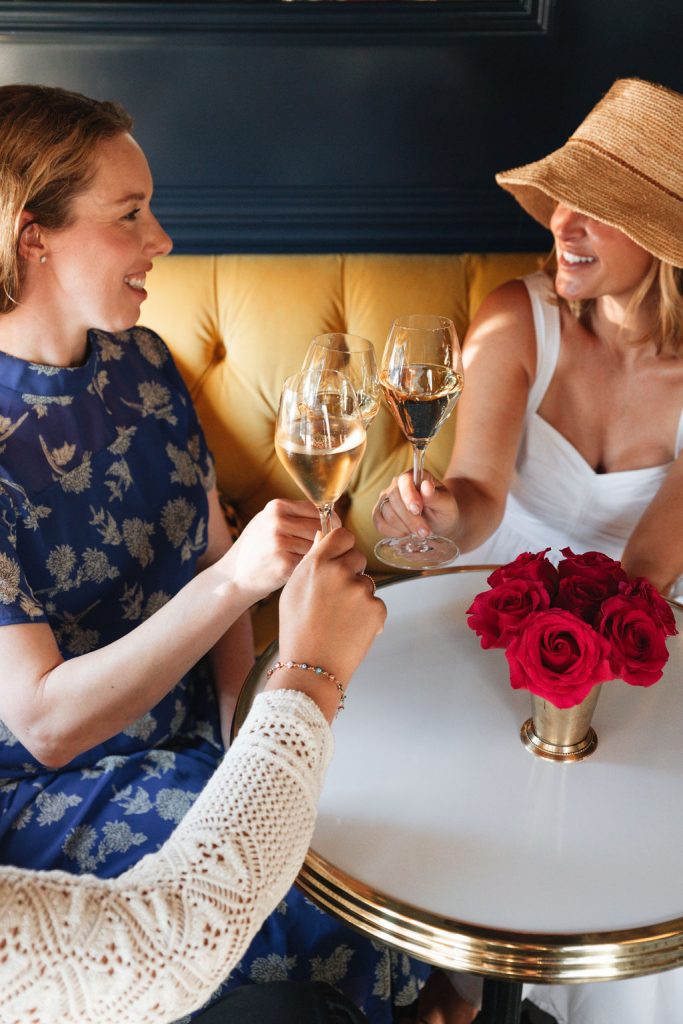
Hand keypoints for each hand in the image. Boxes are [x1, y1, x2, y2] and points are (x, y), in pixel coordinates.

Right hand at [221, 499, 339, 603]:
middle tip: (327, 550)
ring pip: (318, 546)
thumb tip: (331, 516)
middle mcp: (277, 522)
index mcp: (276, 507)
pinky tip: (304, 572)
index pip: (317, 510)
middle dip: (328, 540)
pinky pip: (311, 563)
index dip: (330, 522)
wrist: (236, 575)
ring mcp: (280, 543)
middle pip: (320, 528)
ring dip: (321, 556)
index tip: (333, 532)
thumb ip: (294, 516)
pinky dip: (311, 568)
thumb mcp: (268, 521)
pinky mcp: (284, 564)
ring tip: (313, 562)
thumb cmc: (258, 548)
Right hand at [278, 528, 385, 686]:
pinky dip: (368, 615)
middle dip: (351, 571)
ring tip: (339, 618)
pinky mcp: (376, 608)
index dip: (342, 546)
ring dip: (358, 595)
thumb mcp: (294, 589)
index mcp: (317, 563)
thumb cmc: (297, 630)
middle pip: (357, 557)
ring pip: (367, 582)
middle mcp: (340, 572)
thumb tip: (322, 536)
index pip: (343, 535)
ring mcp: (360, 590)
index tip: (340, 557)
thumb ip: (311, 559)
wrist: (311, 667)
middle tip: (336, 597)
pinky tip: (350, 629)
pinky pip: (375, 602)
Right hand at [373, 470, 458, 538]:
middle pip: (394, 499)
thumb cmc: (443, 510)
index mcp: (414, 476)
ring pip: (386, 513)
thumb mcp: (447, 504)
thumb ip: (436, 496)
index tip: (417, 510)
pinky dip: (392, 532)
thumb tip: (426, 486)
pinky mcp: (380, 513)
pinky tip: (406, 534)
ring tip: (419, 533)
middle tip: (425, 532)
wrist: (440, 522)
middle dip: (410, 518)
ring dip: (403, 527)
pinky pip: (379, 523)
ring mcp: (386, 499)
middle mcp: (396, 485)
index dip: (409, 495)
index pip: (404, 481)